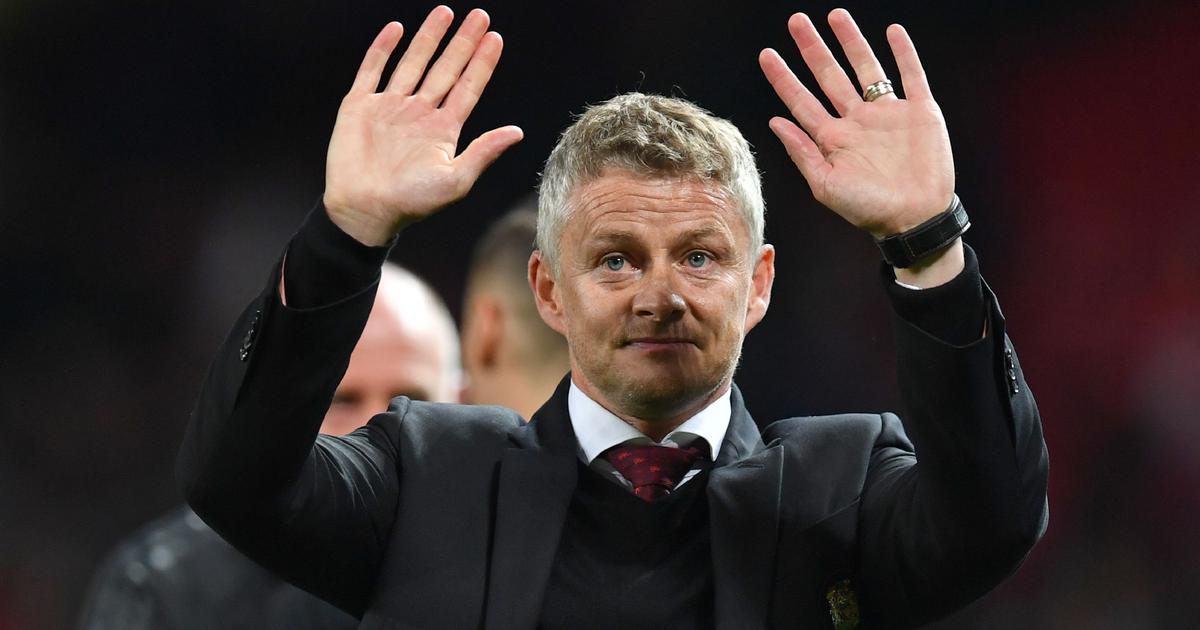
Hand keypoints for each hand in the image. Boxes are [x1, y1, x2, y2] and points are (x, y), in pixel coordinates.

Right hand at [323, 7, 523, 245]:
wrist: (364, 210)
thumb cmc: (411, 203)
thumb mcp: (456, 180)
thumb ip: (484, 152)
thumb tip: (518, 132)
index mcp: (442, 129)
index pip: (468, 87)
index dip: (482, 63)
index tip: (496, 38)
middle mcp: (418, 113)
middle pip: (446, 68)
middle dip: (462, 42)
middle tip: (480, 15)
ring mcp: (389, 106)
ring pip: (413, 62)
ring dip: (429, 37)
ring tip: (445, 12)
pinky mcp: (359, 106)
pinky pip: (372, 70)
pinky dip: (383, 49)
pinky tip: (397, 28)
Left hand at [759, 9, 953, 237]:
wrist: (915, 218)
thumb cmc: (868, 210)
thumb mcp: (826, 185)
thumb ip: (802, 151)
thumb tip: (776, 122)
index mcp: (833, 139)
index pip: (802, 101)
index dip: (784, 78)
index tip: (766, 55)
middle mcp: (857, 121)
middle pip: (830, 76)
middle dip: (813, 49)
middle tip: (796, 21)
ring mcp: (888, 114)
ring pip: (866, 67)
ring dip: (852, 41)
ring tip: (836, 15)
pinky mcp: (919, 112)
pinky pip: (911, 75)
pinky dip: (903, 53)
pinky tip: (891, 32)